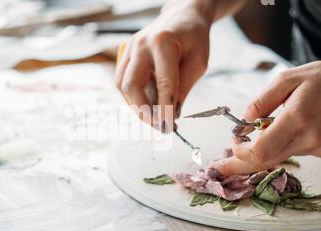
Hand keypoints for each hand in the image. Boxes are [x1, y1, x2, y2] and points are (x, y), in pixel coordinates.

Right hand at [115, 0, 212, 132]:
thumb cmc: (193, 37)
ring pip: (122, 85)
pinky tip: (147, 103)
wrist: (181, 15)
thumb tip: (172, 114)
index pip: (163, 83)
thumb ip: (183, 88)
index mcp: (164, 43)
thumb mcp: (198, 62)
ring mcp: (129, 48)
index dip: (165, 109)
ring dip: (136, 106)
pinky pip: (122, 80)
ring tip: (154, 117)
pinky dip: (133, 96)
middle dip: (142, 111)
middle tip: (158, 125)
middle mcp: (141, 45)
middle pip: (131, 86)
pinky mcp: (125, 53)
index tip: (168, 126)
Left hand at [211, 59, 320, 174]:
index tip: (232, 144)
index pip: (260, 151)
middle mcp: (310, 138)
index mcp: (297, 117)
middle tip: (219, 166)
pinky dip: (286, 143)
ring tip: (270, 126)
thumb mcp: (286, 79)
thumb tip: (241, 124)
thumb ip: (260, 103)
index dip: (240, 153)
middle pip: (265, 162)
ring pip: (280, 156)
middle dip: (239, 164)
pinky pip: (296, 152)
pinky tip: (298, 125)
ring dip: (266, 147)